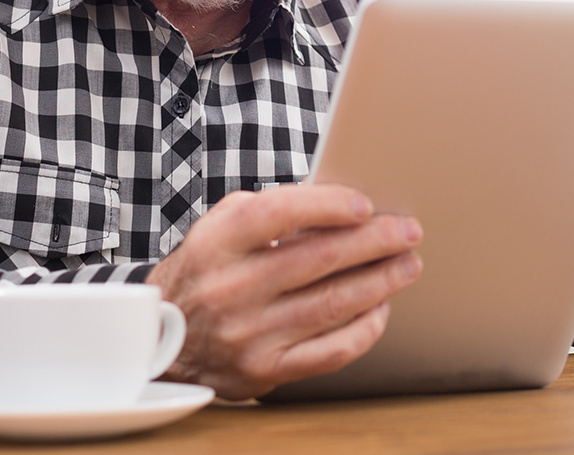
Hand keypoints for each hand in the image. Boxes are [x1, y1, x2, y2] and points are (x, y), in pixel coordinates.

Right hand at [146, 183, 422, 398]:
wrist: (165, 339)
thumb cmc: (207, 270)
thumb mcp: (220, 227)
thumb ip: (272, 209)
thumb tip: (341, 203)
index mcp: (217, 244)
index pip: (278, 214)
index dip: (327, 206)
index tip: (365, 204)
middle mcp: (230, 289)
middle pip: (317, 259)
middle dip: (373, 242)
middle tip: (408, 231)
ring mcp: (248, 334)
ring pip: (330, 304)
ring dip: (380, 282)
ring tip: (407, 265)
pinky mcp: (265, 369)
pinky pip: (329, 351)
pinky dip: (363, 329)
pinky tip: (380, 308)